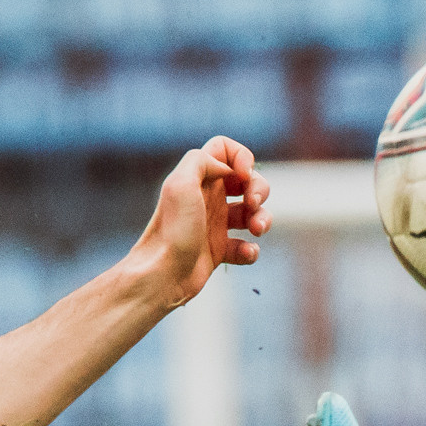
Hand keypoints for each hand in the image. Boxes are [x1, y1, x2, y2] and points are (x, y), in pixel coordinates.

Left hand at [126, 136, 270, 308]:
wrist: (162, 275)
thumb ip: (203, 161)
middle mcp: (208, 198)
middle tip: (252, 204)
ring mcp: (215, 225)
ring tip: (256, 230)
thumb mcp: (181, 183)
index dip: (241, 157)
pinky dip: (251, 250)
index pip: (225, 150)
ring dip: (263, 219)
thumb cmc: (172, 230)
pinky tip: (244, 253)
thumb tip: (227, 168)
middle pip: (247, 181)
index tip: (243, 176)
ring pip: (252, 214)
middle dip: (260, 189)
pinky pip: (246, 246)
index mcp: (199, 179)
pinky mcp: (219, 251)